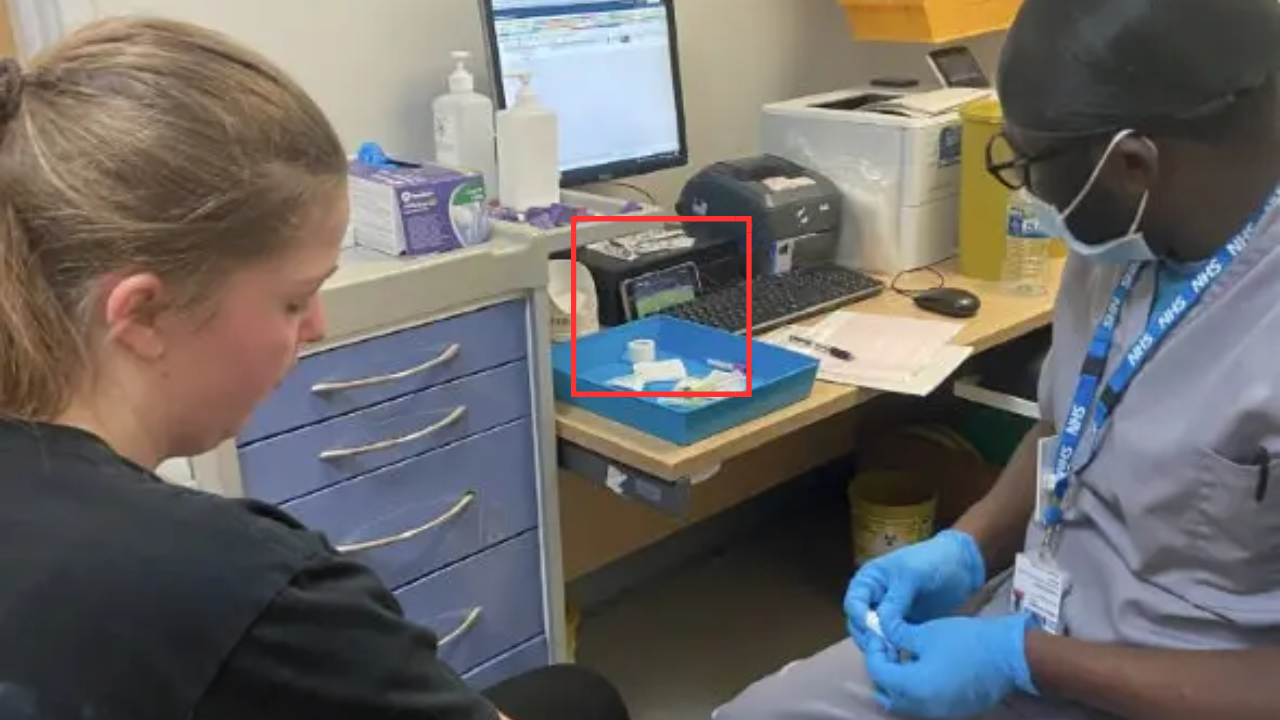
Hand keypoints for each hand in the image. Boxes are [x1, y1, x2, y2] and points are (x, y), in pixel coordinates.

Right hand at [843, 530, 984, 648]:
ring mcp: (888, 615)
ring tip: (895, 655)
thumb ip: (895, 600)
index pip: (854, 602)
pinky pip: (892, 643)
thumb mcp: (911, 576)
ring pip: (873, 636)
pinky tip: (904, 657)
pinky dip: (895, 651)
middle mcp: (874, 599)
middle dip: (868, 637)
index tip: (873, 630)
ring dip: (880, 647)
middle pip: (858, 624)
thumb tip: (880, 624)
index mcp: (869, 580)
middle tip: (885, 648)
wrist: (962, 567)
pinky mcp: (904, 628)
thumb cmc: (933, 561)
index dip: (859, 617)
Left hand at [865, 613, 1036, 719]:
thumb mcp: (925, 633)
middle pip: (887, 693)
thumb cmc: (965, 641)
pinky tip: (922, 666)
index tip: (880, 635)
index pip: (878, 673)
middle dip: (882, 670)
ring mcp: (938, 712)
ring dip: (898, 681)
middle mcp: (922, 706)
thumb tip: (883, 630)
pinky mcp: (952, 711)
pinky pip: (923, 704)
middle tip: (887, 648)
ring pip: (904, 701)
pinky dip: (915, 689)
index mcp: (913, 687)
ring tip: (904, 655)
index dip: (874, 652)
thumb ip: (898, 634)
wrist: (1007, 656)